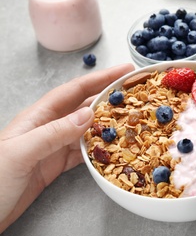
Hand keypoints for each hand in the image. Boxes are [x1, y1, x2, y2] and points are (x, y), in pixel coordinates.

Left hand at [0, 63, 133, 232]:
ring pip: (87, 130)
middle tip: (133, 94)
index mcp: (38, 117)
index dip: (99, 79)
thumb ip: (55, 133)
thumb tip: (88, 114)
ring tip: (130, 120)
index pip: (74, 91)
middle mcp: (48, 128)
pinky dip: (99, 149)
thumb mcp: (22, 152)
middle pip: (84, 107)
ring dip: (108, 124)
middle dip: (108, 98)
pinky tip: (112, 148)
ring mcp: (54, 146)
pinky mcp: (56, 165)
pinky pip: (83, 152)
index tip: (122, 71)